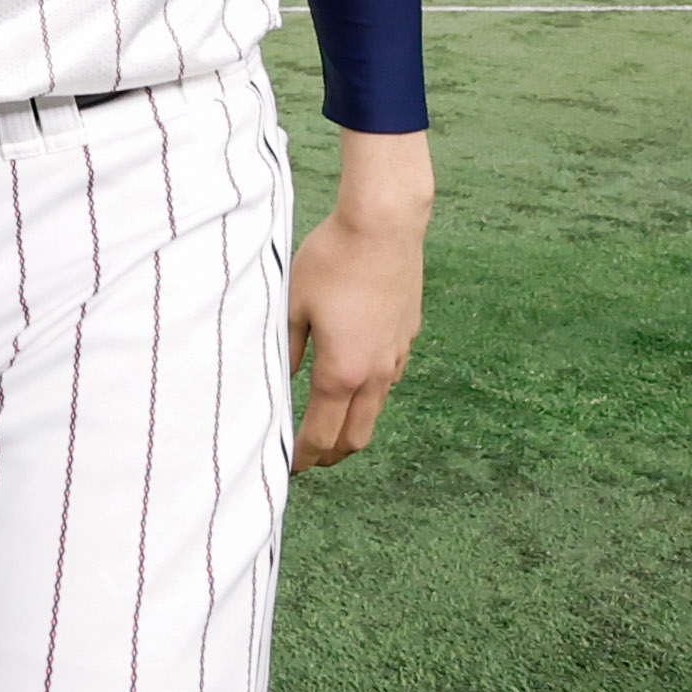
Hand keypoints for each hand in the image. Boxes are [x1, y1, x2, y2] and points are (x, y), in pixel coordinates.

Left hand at [287, 129, 429, 469]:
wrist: (384, 224)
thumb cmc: (331, 260)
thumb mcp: (292, 305)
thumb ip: (287, 350)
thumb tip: (283, 381)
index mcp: (342, 373)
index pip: (323, 436)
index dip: (305, 458)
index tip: (290, 467)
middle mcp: (376, 374)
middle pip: (357, 437)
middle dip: (332, 454)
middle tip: (309, 456)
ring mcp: (397, 355)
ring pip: (376, 409)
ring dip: (352, 424)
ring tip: (328, 420)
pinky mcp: (408, 335)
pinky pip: (388, 377)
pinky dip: (369, 391)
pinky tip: (352, 375)